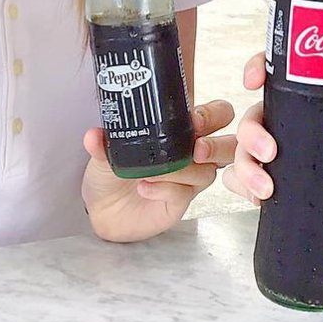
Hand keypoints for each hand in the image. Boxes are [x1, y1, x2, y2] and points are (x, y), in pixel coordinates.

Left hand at [81, 100, 235, 242]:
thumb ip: (103, 143)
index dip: (212, 115)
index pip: (215, 114)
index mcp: (181, 129)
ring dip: (185, 169)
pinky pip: (185, 194)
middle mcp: (192, 152)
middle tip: (197, 148)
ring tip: (157, 170)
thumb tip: (94, 135)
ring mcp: (189, 178)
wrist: (101, 207)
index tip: (194, 118)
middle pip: (228, 144)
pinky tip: (145, 187)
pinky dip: (166, 188)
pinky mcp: (180, 201)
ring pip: (208, 171)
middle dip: (217, 144)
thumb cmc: (112, 171)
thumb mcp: (106, 151)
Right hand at [222, 52, 322, 203]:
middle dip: (251, 134)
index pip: (270, 72)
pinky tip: (258, 200)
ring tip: (265, 190)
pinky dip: (243, 189)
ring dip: (246, 169)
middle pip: (251, 118)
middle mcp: (278, 120)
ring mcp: (268, 150)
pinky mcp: (266, 177)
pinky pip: (240, 180)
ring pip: (241, 151)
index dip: (255, 68)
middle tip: (270, 153)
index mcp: (299, 97)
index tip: (252, 80)